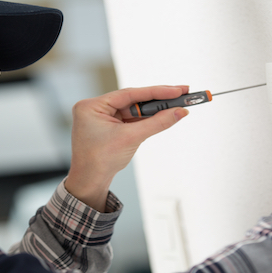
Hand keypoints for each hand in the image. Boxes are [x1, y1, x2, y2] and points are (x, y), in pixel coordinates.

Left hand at [65, 85, 189, 211]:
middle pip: (132, 100)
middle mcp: (95, 108)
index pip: (129, 94)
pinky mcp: (109, 126)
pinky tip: (162, 115)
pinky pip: (130, 119)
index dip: (156, 91)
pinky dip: (146, 119)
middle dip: (157, 99)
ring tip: (176, 105)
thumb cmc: (101, 161)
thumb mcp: (131, 138)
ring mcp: (101, 117)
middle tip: (181, 94)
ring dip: (153, 110)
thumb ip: (157, 123)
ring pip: (133, 110)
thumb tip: (179, 112)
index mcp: (92, 106)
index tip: (177, 90)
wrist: (90, 182)